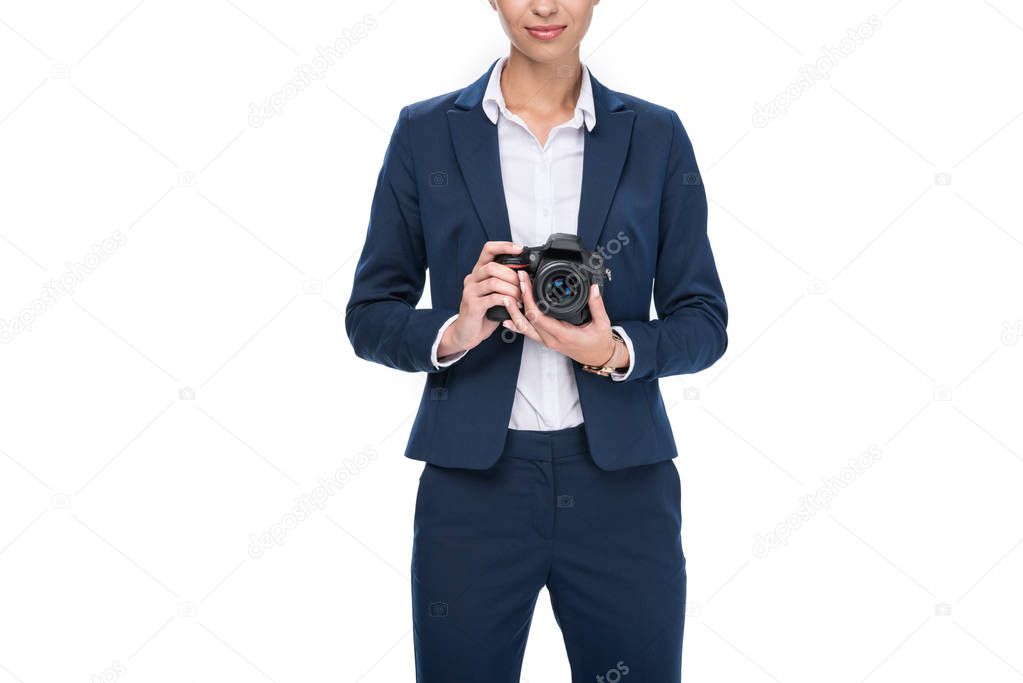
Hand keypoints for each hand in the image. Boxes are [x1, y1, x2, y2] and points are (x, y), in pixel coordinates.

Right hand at [437, 241, 522, 356]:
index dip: (504, 246)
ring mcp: (470, 291)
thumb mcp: (495, 294)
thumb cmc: (483, 313)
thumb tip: (525, 276)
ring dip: (512, 289)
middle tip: (522, 286)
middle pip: (492, 266)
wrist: (466, 333)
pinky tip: (513, 304)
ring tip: (520, 298)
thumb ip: (504, 283)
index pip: (488, 249)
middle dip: (512, 275)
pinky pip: (492, 298)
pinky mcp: (472, 305)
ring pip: (493, 282)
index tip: (519, 249)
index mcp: (478, 272)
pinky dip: (506, 300)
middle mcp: (472, 279)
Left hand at [500, 270, 628, 368]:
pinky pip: (528, 332)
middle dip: (520, 298)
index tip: (526, 282)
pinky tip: (507, 318)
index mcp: (563, 334)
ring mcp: (547, 340)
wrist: (597, 357)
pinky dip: (516, 324)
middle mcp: (551, 339)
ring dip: (513, 312)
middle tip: (518, 280)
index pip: (538, 316)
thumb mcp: (602, 324)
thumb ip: (597, 305)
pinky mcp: (546, 340)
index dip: (528, 299)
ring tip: (506, 297)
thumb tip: (593, 288)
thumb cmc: (599, 343)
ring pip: (524, 328)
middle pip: (527, 319)